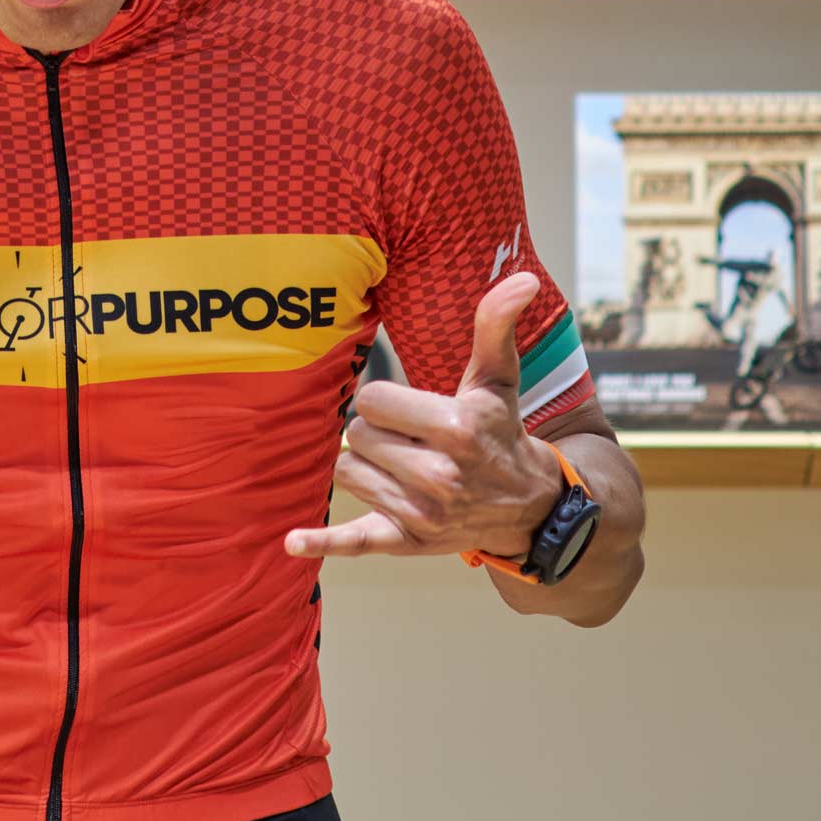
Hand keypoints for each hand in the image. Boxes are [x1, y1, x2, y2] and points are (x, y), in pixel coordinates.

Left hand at [284, 272, 564, 560]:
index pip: (371, 399)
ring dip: (369, 467)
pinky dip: (323, 542)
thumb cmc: (501, 431)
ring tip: (408, 469)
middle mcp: (438, 474)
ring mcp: (421, 512)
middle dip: (379, 433)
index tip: (413, 410)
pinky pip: (355, 541)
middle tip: (414, 441)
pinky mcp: (406, 541)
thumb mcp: (498, 379)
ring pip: (348, 473)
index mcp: (455, 427)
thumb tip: (519, 278)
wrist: (527, 505)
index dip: (387, 401)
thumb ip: (496, 326)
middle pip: (357, 435)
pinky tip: (293, 540)